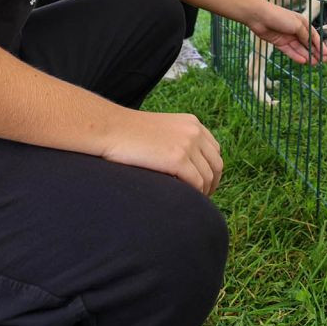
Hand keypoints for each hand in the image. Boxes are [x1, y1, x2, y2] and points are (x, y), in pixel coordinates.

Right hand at [101, 109, 223, 194]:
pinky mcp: (177, 159)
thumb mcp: (162, 131)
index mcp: (192, 123)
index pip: (214, 150)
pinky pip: (196, 183)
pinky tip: (185, 200)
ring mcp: (187, 145)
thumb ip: (178, 141)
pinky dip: (195, 194)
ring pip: (207, 176)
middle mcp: (194, 132)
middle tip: (202, 198)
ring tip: (193, 202)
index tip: (204, 183)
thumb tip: (187, 167)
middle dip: (212, 183)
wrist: (110, 128)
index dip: (211, 169)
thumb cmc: (128, 133)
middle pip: (216, 164)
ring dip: (203, 192)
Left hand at [248, 2, 326, 64]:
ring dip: (307, 56)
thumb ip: (305, 35)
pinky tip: (303, 61)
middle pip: (307, 43)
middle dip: (315, 52)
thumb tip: (312, 43)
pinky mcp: (279, 43)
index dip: (320, 45)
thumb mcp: (297, 24)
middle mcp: (296, 30)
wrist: (259, 17)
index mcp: (302, 22)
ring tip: (314, 64)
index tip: (326, 54)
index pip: (314, 36)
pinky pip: (290, 51)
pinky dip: (296, 56)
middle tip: (322, 62)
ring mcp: (287, 37)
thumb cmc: (279, 16)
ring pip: (299, 49)